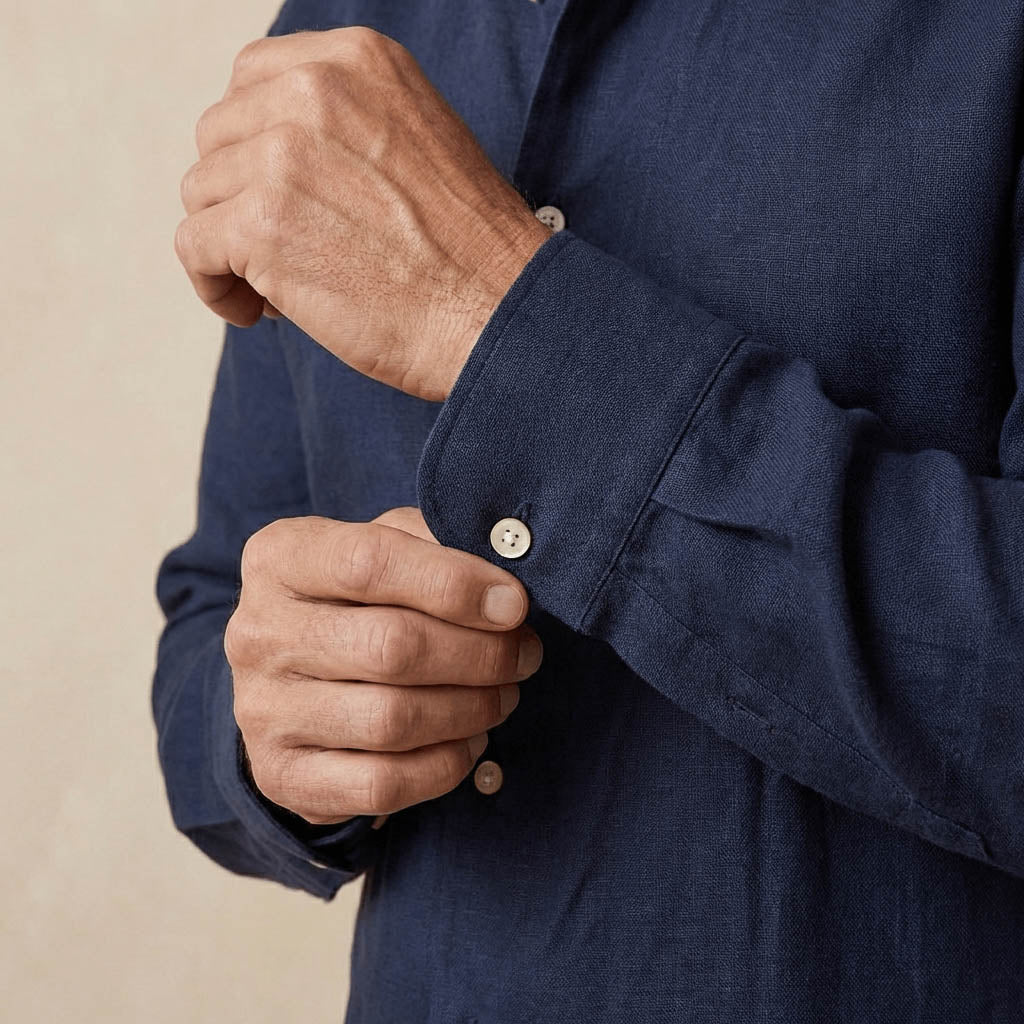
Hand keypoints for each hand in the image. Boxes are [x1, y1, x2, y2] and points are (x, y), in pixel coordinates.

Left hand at [176, 26, 551, 400]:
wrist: (497, 311)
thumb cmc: (468, 250)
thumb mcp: (418, 140)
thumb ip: (348, 123)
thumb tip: (270, 151)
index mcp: (357, 61)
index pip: (253, 80)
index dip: (253, 144)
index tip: (276, 193)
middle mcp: (314, 91)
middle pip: (218, 137)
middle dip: (240, 197)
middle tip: (284, 250)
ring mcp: (282, 155)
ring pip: (201, 194)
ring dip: (229, 246)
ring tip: (278, 287)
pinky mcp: (260, 223)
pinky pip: (193, 247)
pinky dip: (215, 285)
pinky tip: (255, 311)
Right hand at [224, 506, 542, 825]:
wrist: (294, 674)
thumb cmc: (359, 598)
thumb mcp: (388, 547)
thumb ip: (437, 546)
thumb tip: (504, 580)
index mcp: (281, 558)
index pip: (371, 562)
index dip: (456, 584)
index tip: (515, 603)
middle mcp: (258, 633)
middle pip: (390, 647)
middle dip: (480, 654)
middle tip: (524, 654)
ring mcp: (262, 711)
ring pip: (392, 720)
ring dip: (471, 709)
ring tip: (503, 694)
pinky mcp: (282, 776)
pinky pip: (381, 785)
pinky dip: (445, 765)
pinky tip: (470, 739)